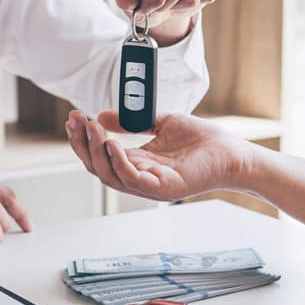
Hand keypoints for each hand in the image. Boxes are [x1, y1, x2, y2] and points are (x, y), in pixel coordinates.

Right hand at [65, 110, 250, 200]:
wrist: (231, 152)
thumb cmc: (202, 141)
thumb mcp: (161, 122)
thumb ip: (132, 121)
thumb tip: (101, 115)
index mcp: (138, 162)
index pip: (100, 155)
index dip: (84, 137)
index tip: (74, 117)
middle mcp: (140, 176)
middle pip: (98, 167)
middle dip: (82, 144)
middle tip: (74, 121)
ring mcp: (151, 185)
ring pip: (110, 175)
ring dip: (96, 152)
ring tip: (91, 128)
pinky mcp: (165, 189)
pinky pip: (134, 179)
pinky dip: (119, 162)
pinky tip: (111, 143)